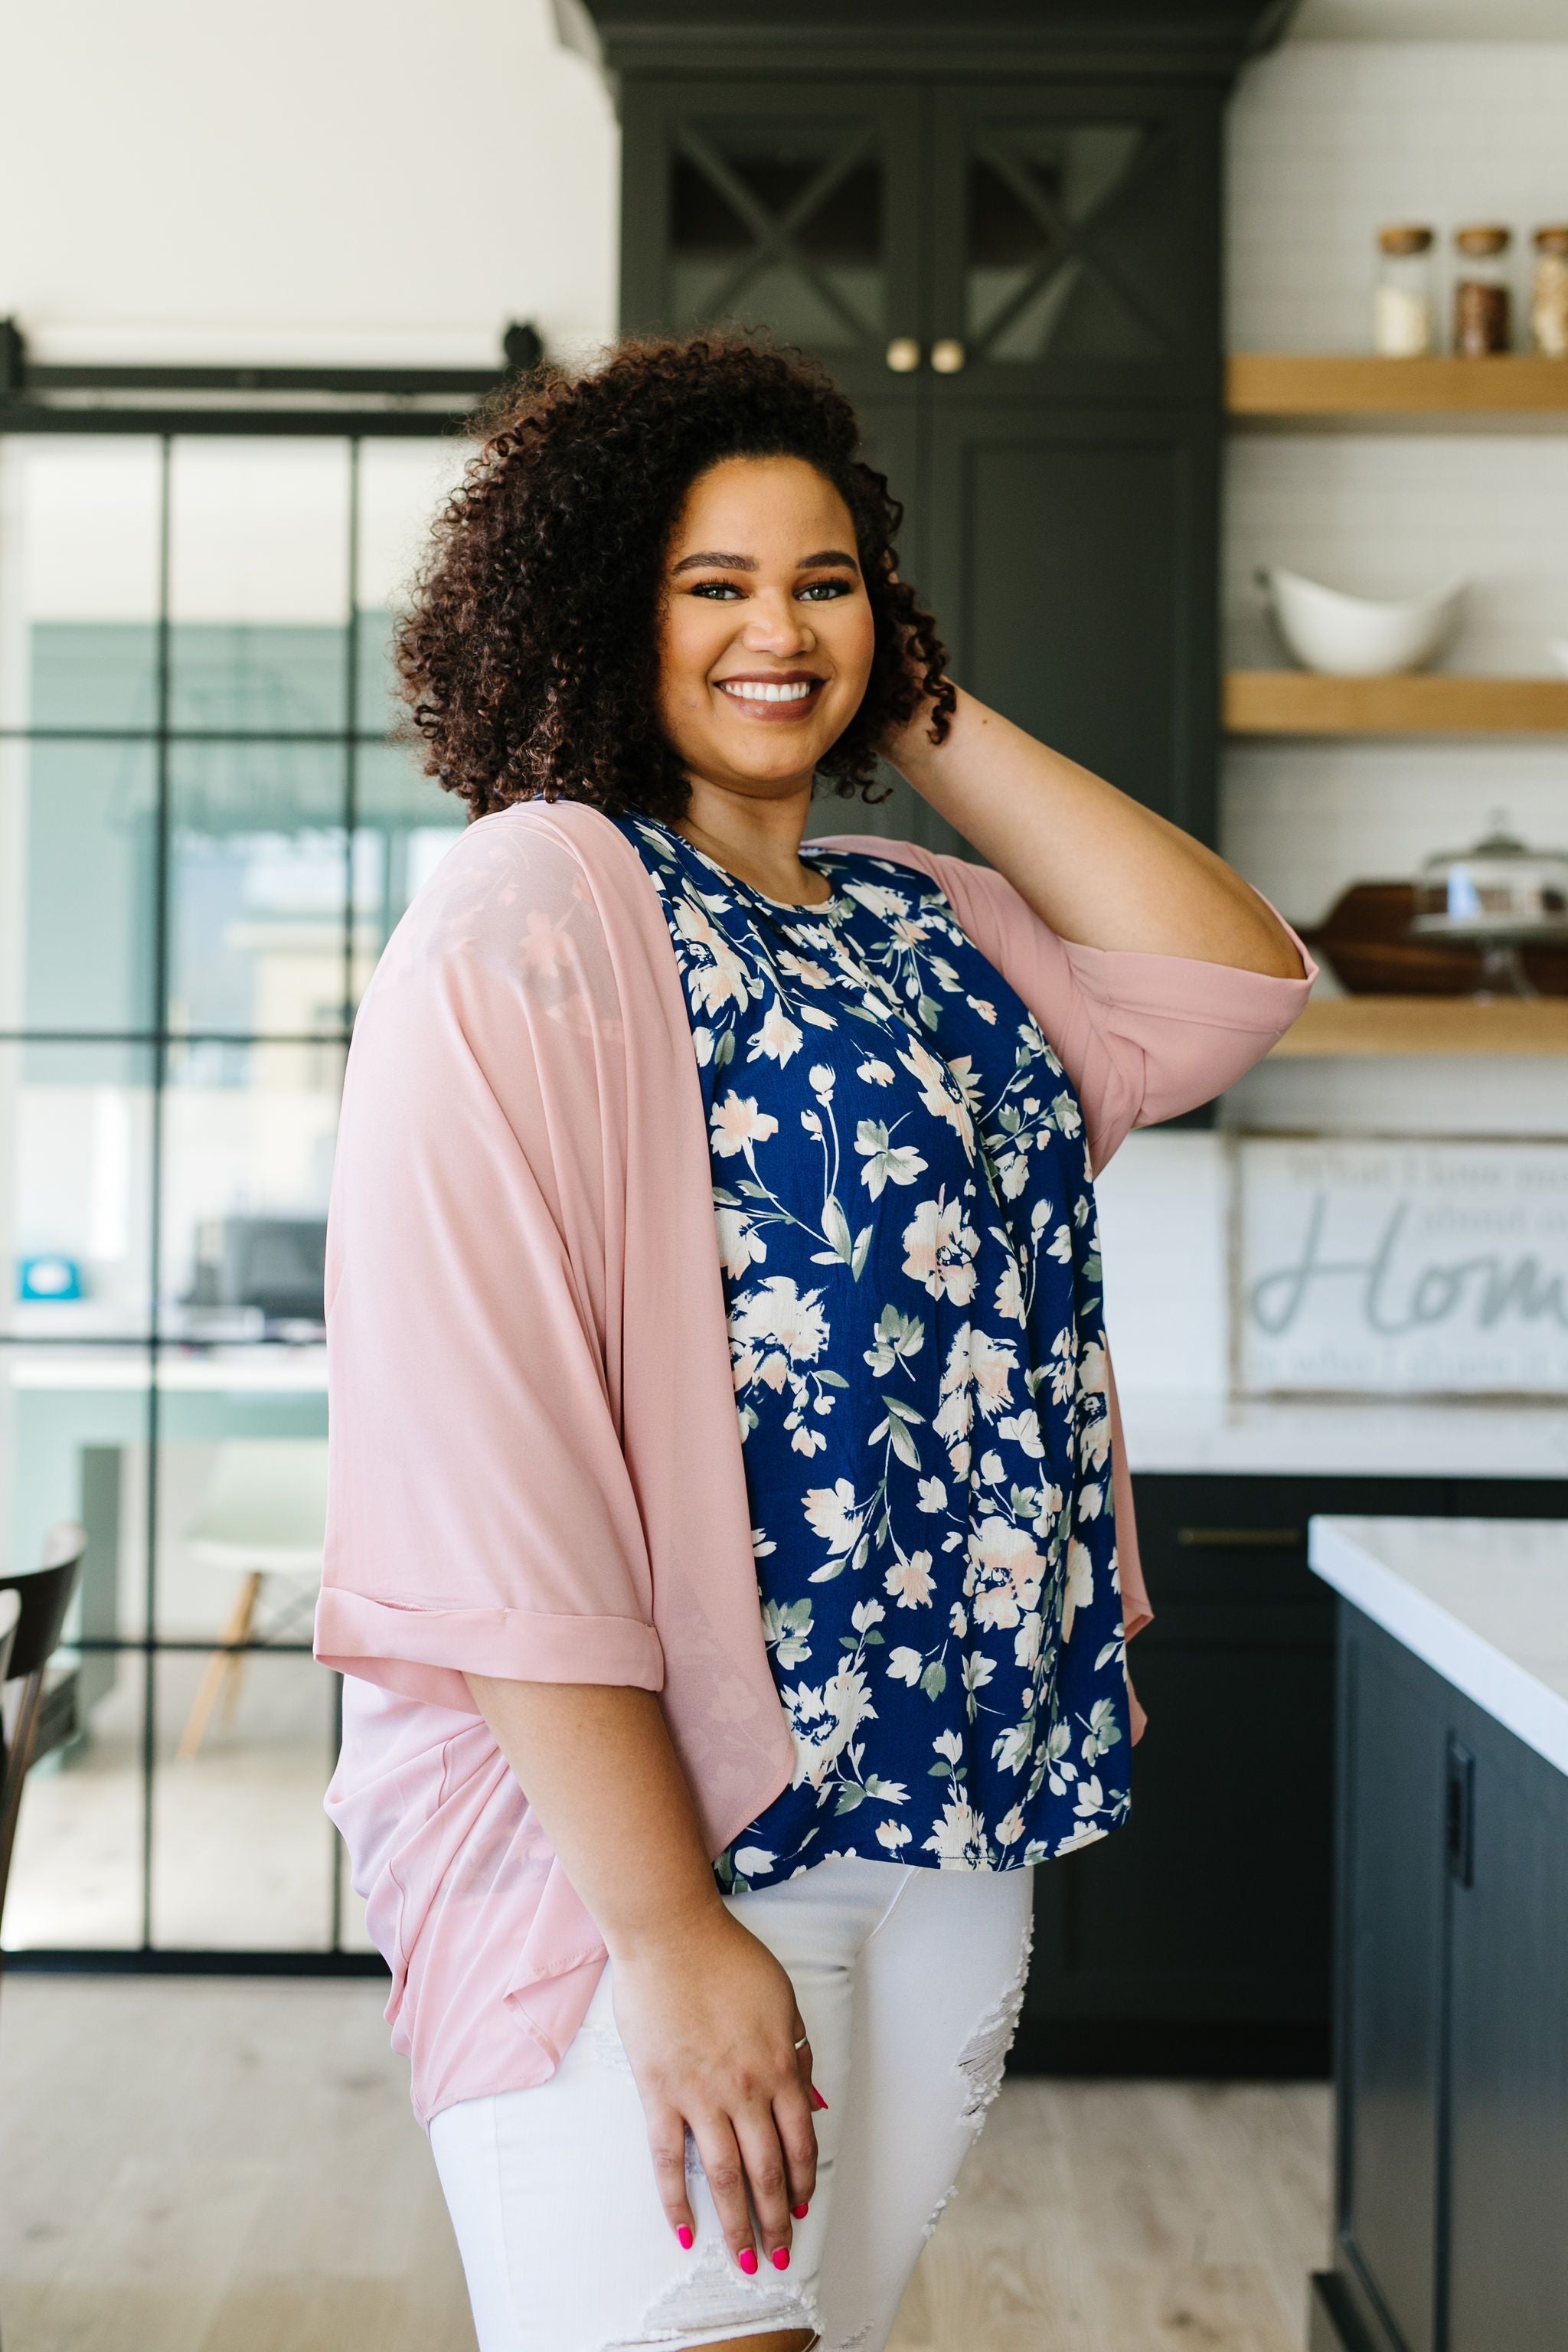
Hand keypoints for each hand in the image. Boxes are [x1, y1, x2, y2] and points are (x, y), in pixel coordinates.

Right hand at [610, 1904, 818, 2271]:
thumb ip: (799, 2054)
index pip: (800, 2142)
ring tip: (744, 2258)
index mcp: (781, 2065)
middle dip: (777, 2218)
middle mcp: (746, 2089)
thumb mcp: (783, 2001)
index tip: (804, 2207)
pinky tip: (685, 2228)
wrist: (672, 1935)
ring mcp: (701, 2095)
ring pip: (725, 2175)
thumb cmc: (729, 1959)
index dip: (804, 2181)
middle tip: (779, 2252)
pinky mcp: (660, 2093)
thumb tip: (810, 2105)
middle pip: (767, 2170)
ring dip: (737, 2223)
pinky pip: (669, 2158)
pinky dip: (676, 2198)